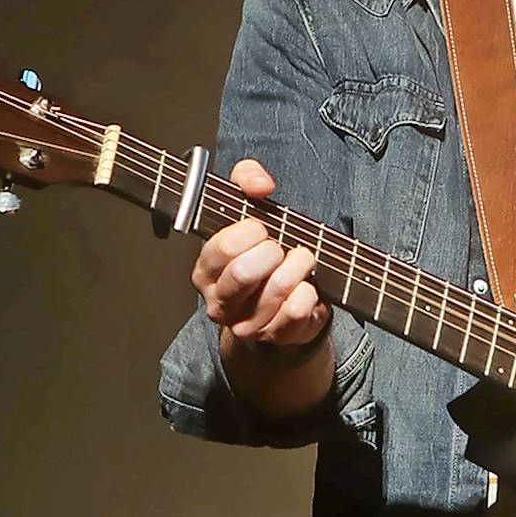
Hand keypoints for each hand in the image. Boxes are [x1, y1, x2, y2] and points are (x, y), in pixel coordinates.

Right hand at [191, 159, 328, 349]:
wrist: (281, 299)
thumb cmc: (261, 250)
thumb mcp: (249, 206)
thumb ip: (247, 179)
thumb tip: (260, 185)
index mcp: (205, 271)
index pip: (224, 247)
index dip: (251, 231)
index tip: (263, 229)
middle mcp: (219, 302)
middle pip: (243, 273)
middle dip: (273, 251)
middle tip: (282, 247)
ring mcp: (247, 325)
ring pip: (276, 291)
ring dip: (298, 267)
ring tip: (301, 260)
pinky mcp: (277, 336)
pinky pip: (297, 311)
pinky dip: (310, 292)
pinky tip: (307, 286)